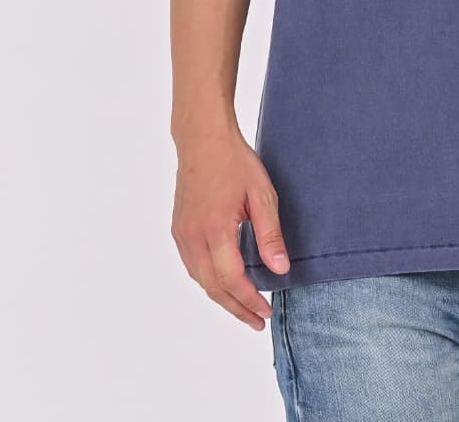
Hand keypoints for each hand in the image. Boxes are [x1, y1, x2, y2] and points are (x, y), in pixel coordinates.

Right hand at [171, 128, 291, 330]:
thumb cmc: (234, 162)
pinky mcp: (179, 229)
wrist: (202, 139)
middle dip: (236, 308)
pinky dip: (209, 281)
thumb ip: (269, 234)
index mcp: (215, 228)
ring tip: (243, 307)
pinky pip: (193, 265)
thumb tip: (279, 269)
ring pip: (200, 279)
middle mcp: (193, 236)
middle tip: (258, 320)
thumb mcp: (261, 194)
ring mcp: (182, 234)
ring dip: (221, 297)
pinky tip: (223, 283)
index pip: (231, 279)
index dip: (249, 300)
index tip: (265, 312)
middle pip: (213, 287)